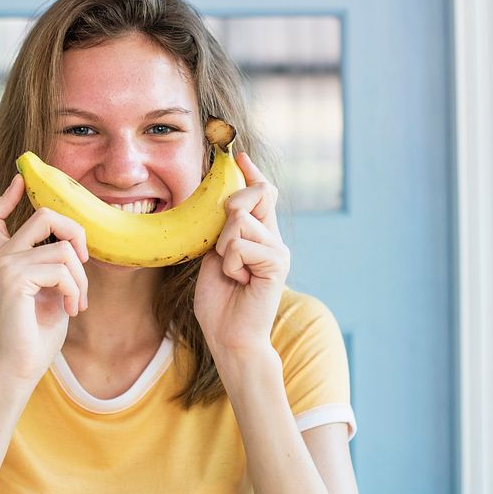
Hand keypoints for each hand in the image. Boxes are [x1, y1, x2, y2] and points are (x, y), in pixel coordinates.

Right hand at [0, 175, 88, 386]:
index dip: (8, 195)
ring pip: (64, 249)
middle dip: (76, 233)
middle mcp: (2, 256)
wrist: (21, 367)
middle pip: (45, 214)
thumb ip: (53, 263)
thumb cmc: (38, 332)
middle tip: (84, 262)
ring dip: (81, 279)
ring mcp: (6, 264)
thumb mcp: (51, 289)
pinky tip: (70, 309)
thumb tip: (72, 243)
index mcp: (6, 257)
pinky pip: (62, 269)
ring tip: (76, 302)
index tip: (21, 180)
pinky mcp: (15, 278)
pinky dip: (75, 290)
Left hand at [193, 153, 289, 360]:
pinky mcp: (276, 264)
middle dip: (230, 207)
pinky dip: (230, 263)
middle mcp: (274, 239)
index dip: (251, 173)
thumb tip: (224, 201)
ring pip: (240, 221)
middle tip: (221, 244)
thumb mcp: (214, 256)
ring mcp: (278, 250)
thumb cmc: (219, 301)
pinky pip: (241, 245)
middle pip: (257, 193)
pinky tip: (238, 281)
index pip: (262, 193)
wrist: (229, 337)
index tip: (239, 157)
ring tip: (230, 271)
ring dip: (224, 247)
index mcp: (260, 235)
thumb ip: (222, 230)